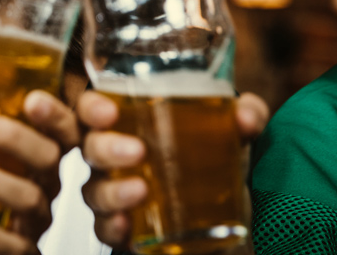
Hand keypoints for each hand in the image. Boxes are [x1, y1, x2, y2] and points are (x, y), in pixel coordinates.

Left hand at [0, 91, 80, 254]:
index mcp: (43, 147)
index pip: (64, 124)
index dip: (56, 113)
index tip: (33, 99)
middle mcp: (47, 180)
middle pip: (48, 155)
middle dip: (14, 137)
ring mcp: (37, 217)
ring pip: (27, 197)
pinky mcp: (24, 249)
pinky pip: (13, 243)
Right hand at [78, 91, 267, 247]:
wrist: (224, 209)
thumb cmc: (211, 157)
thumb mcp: (231, 131)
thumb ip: (246, 115)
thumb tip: (245, 117)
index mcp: (127, 123)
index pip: (92, 108)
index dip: (92, 108)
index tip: (109, 112)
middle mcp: (112, 157)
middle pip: (91, 148)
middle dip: (107, 148)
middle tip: (137, 151)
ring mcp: (115, 192)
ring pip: (94, 190)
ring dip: (112, 190)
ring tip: (141, 190)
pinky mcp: (125, 227)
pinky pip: (104, 229)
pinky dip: (112, 227)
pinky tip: (127, 225)